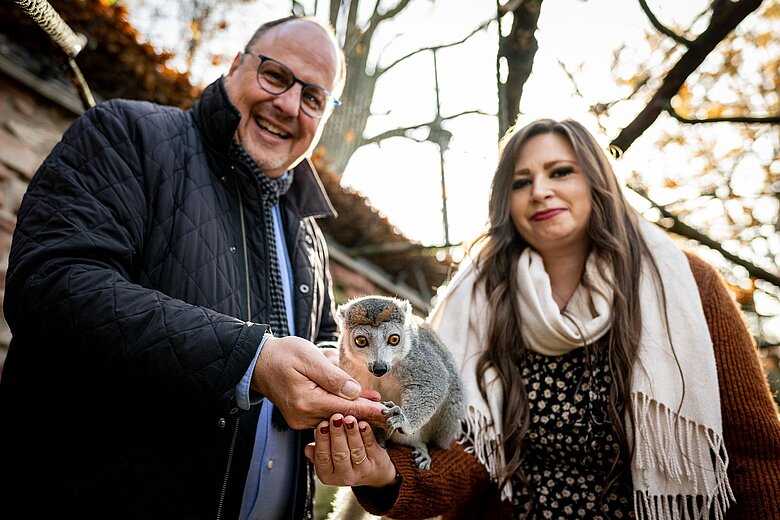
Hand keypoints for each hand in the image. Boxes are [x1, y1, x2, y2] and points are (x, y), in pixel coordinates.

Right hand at [251, 336, 386, 428]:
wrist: (258, 361)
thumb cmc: (284, 354)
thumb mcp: (310, 357)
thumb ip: (333, 376)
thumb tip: (355, 391)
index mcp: (306, 401)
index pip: (345, 408)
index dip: (368, 409)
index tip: (387, 412)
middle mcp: (303, 415)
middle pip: (342, 415)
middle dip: (363, 409)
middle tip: (385, 406)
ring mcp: (300, 419)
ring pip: (335, 416)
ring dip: (352, 408)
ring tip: (372, 400)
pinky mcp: (299, 418)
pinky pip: (324, 414)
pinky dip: (338, 407)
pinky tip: (350, 399)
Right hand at [304, 414, 397, 487]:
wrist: (373, 471)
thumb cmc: (345, 459)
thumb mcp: (329, 459)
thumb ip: (317, 453)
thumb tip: (308, 448)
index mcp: (327, 475)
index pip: (322, 458)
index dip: (322, 441)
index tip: (322, 424)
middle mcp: (344, 476)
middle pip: (339, 454)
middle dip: (337, 435)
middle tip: (335, 418)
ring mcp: (362, 470)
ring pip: (355, 450)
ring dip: (352, 433)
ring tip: (348, 418)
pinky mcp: (377, 462)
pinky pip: (371, 446)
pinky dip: (367, 434)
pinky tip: (363, 424)